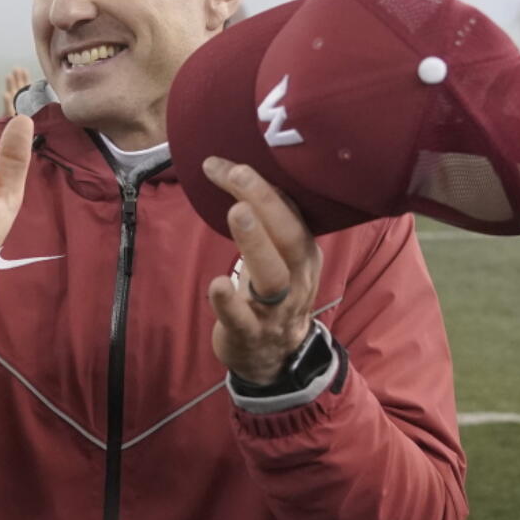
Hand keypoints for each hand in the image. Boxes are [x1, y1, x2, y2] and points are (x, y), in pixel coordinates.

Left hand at [203, 156, 320, 384]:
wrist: (275, 357)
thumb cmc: (271, 294)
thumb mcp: (281, 257)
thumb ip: (269, 222)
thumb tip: (237, 169)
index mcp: (304, 254)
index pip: (291, 212)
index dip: (264, 184)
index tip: (231, 162)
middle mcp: (297, 278)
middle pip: (287, 236)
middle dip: (265, 202)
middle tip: (238, 174)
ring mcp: (276, 309)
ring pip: (273, 276)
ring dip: (255, 243)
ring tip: (237, 212)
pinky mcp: (250, 333)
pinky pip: (243, 319)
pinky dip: (229, 302)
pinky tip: (216, 284)